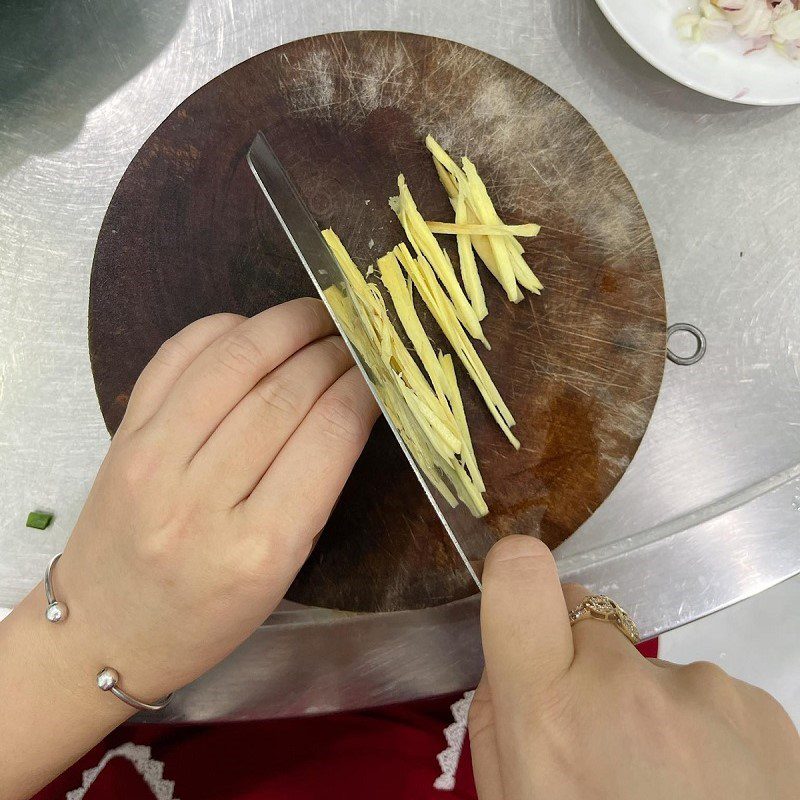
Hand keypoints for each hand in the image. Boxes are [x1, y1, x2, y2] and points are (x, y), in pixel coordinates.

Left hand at [53, 298, 377, 701]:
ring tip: (318, 315)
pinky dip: (222, 329)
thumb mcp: (284, 567)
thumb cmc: (211, 613)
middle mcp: (202, 499)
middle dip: (332, 351)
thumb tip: (350, 399)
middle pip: (284, 393)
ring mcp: (153, 461)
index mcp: (260, 546)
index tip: (382, 365)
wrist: (106, 629)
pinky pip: (176, 357)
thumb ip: (317, 484)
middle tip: (358, 333)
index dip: (362, 386)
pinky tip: (252, 329)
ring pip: (232, 363)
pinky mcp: (123, 436)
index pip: (327, 435)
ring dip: (285, 325)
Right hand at [470, 536, 799, 799]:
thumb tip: (509, 662)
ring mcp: (702, 689)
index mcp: (550, 715)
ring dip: (648, 710)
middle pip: (586, 622)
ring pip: (648, 667)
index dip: (517, 576)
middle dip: (584, 669)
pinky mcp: (759, 703)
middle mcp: (626, 686)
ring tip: (669, 787)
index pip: (521, 581)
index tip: (523, 602)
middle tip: (602, 747)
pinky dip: (701, 730)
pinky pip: (704, 694)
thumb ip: (497, 722)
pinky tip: (713, 790)